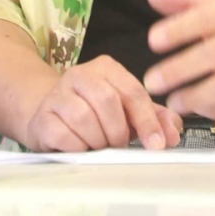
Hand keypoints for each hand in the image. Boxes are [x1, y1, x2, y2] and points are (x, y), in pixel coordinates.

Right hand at [22, 54, 182, 151]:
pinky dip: (78, 147)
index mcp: (106, 68)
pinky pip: (64, 135)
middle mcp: (80, 75)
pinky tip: (81, 146)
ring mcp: (58, 94)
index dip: (148, 120)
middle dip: (119, 130)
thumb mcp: (127, 110)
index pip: (133, 91)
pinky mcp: (43, 117)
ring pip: (84, 118)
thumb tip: (172, 133)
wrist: (50, 113)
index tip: (157, 143)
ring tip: (99, 144)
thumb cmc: (94, 111)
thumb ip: (154, 117)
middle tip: (120, 144)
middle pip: (107, 101)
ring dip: (98, 140)